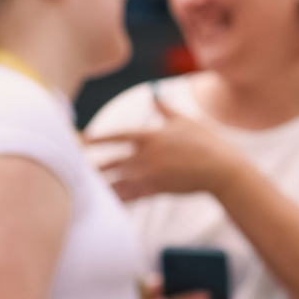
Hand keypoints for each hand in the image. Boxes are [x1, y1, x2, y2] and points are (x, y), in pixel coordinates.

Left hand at [97, 91, 247, 202]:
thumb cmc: (205, 142)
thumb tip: (154, 94)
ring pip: (119, 182)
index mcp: (151, 136)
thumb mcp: (184, 121)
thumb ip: (164, 109)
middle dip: (95, 167)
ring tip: (87, 189)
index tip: (83, 140)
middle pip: (113, 162)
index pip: (118, 136)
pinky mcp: (158, 190)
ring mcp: (151, 175)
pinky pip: (132, 196)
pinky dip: (119, 199)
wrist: (221, 169)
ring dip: (102, 186)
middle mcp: (147, 156)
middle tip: (77, 170)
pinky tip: (108, 203)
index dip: (99, 138)